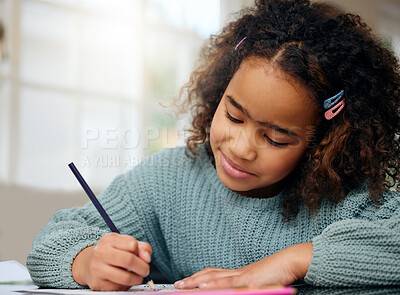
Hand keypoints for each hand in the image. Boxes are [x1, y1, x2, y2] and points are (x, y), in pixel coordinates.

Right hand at [71, 233, 151, 290]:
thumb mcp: (123, 243)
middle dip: (143, 268)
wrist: (87, 264)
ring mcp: (97, 269)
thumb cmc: (110, 252)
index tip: (142, 257)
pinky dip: (126, 286)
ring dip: (137, 279)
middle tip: (145, 271)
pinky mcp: (97, 284)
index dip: (141, 252)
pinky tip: (123, 281)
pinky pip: (119, 288)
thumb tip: (147, 257)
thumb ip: (140, 247)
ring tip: (137, 277)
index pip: (132, 244)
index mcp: (108, 240)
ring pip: (125, 277)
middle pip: (129, 260)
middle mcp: (100, 253)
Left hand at [174, 242, 311, 289]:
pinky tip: (203, 285)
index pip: (214, 274)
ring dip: (196, 282)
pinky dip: (214, 284)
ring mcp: (242, 276)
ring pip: (214, 279)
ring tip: (182, 286)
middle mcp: (237, 273)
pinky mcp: (250, 280)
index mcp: (239, 274)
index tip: (186, 282)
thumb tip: (235, 290)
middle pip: (209, 275)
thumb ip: (246, 287)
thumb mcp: (260, 285)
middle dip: (192, 281)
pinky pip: (229, 283)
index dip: (199, 278)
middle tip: (177, 285)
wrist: (291, 262)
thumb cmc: (278, 274)